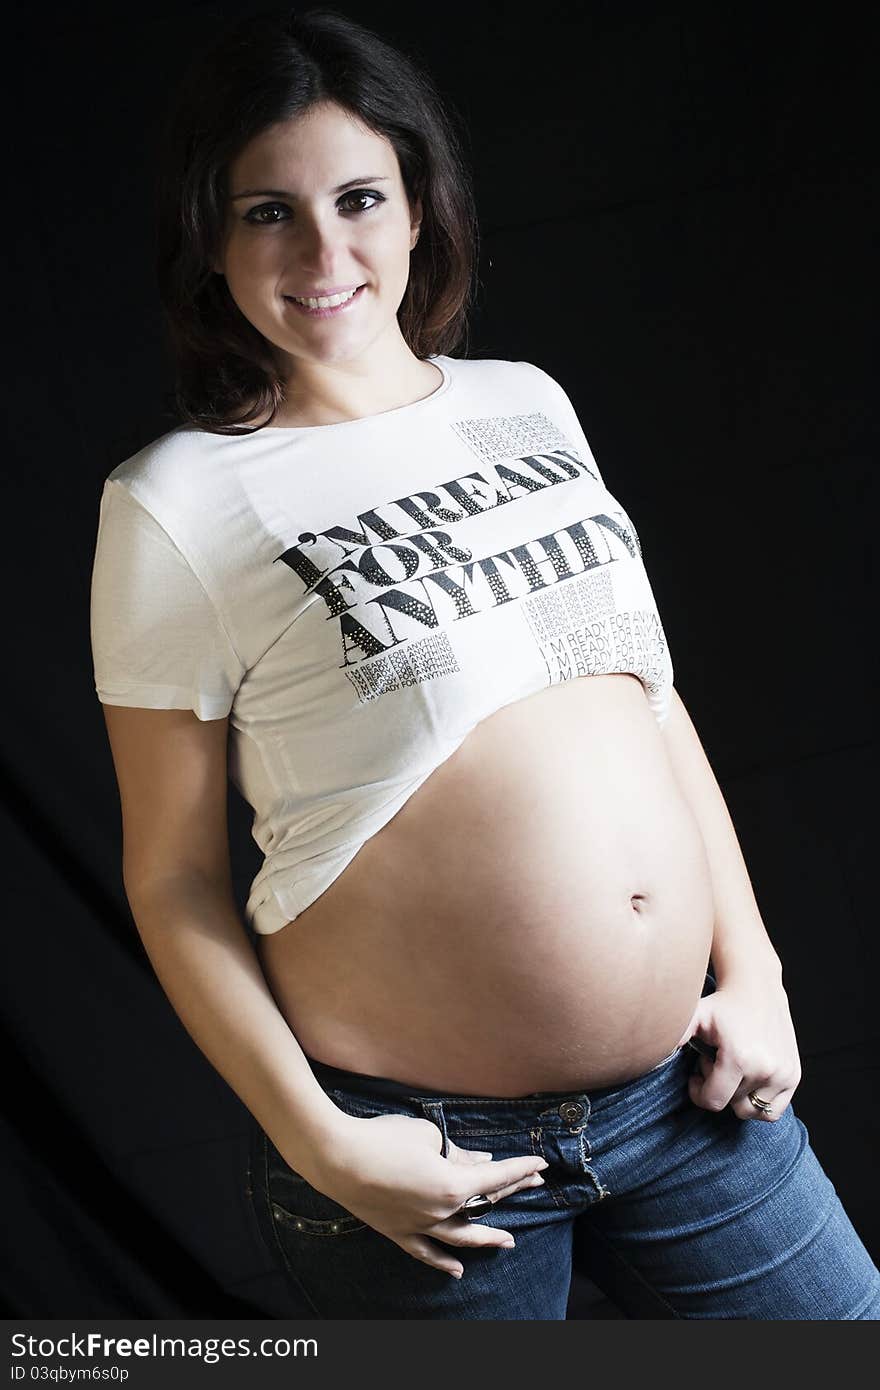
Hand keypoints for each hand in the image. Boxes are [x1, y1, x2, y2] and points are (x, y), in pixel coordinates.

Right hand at [304, 1111, 547, 1278]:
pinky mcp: (397, 1232)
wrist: (338, 1157)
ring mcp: (419, 1226)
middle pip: (484, 1204)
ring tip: (508, 1241)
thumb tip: (480, 1160)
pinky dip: (441, 1262)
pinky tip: (456, 1270)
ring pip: (460, 1237)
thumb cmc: (384, 1138)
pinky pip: (425, 1252)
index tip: (541, 1165)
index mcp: (452, 1184)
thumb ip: (458, 1152)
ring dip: (485, 1239)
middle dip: (511, 1192)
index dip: (520, 1168)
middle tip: (535, 1186)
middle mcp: (440, 1211)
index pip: (495, 1176)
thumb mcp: (428, 1136)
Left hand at [675, 962, 801, 1120]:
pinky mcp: (793, 1075)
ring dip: (738, 1095)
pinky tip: (748, 1077)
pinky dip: (758, 1101)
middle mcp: (766, 1068)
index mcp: (740, 1057)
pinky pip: (772, 1111)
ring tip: (732, 1068)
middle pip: (731, 1106)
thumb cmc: (720, 1005)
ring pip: (751, 1111)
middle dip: (719, 1088)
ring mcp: (783, 1073)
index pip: (713, 1101)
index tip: (697, 1072)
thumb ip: (673, 1035)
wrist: (756, 988)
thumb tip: (649, 1055)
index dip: (699, 1091)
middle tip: (717, 1062)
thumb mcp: (693, 1016)